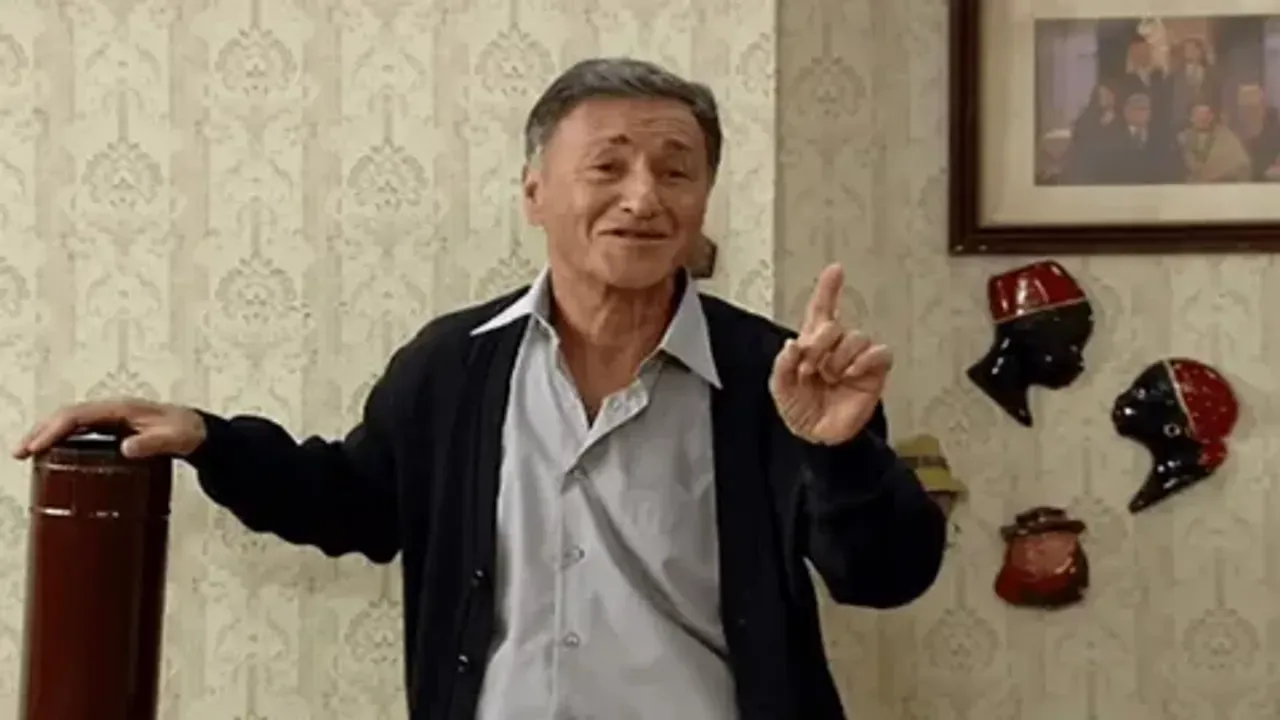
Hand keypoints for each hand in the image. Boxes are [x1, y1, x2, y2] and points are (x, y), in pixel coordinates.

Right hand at [11, 398, 206, 459]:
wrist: (197, 430)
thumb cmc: (187, 431)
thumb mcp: (174, 439)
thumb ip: (153, 444)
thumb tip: (126, 449)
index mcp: (121, 409)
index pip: (78, 415)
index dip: (55, 429)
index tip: (37, 447)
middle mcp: (112, 410)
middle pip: (67, 416)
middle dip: (41, 432)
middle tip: (20, 452)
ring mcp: (111, 419)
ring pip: (69, 422)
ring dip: (46, 434)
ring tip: (25, 453)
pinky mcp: (112, 429)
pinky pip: (79, 430)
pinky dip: (60, 439)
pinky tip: (50, 453)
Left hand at [769, 264, 892, 444]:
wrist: (818, 438)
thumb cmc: (800, 410)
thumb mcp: (781, 388)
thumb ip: (783, 365)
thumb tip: (793, 344)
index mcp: (812, 344)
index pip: (821, 311)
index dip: (828, 290)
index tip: (836, 269)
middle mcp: (836, 347)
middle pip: (833, 325)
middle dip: (818, 344)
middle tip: (809, 368)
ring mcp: (856, 358)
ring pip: (855, 337)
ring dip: (838, 359)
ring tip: (830, 378)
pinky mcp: (874, 372)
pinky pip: (879, 352)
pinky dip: (863, 361)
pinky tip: (849, 375)